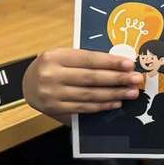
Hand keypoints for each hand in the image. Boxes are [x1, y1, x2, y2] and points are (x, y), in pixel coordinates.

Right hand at [23, 48, 141, 122]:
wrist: (27, 84)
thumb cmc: (53, 67)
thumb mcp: (63, 56)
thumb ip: (86, 60)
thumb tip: (118, 65)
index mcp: (55, 56)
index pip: (88, 59)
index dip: (110, 62)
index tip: (130, 64)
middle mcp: (51, 75)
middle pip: (91, 78)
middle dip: (117, 79)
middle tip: (136, 79)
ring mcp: (52, 94)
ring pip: (89, 95)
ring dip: (113, 94)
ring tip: (131, 92)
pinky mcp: (54, 108)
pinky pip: (83, 107)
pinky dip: (101, 105)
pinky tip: (115, 102)